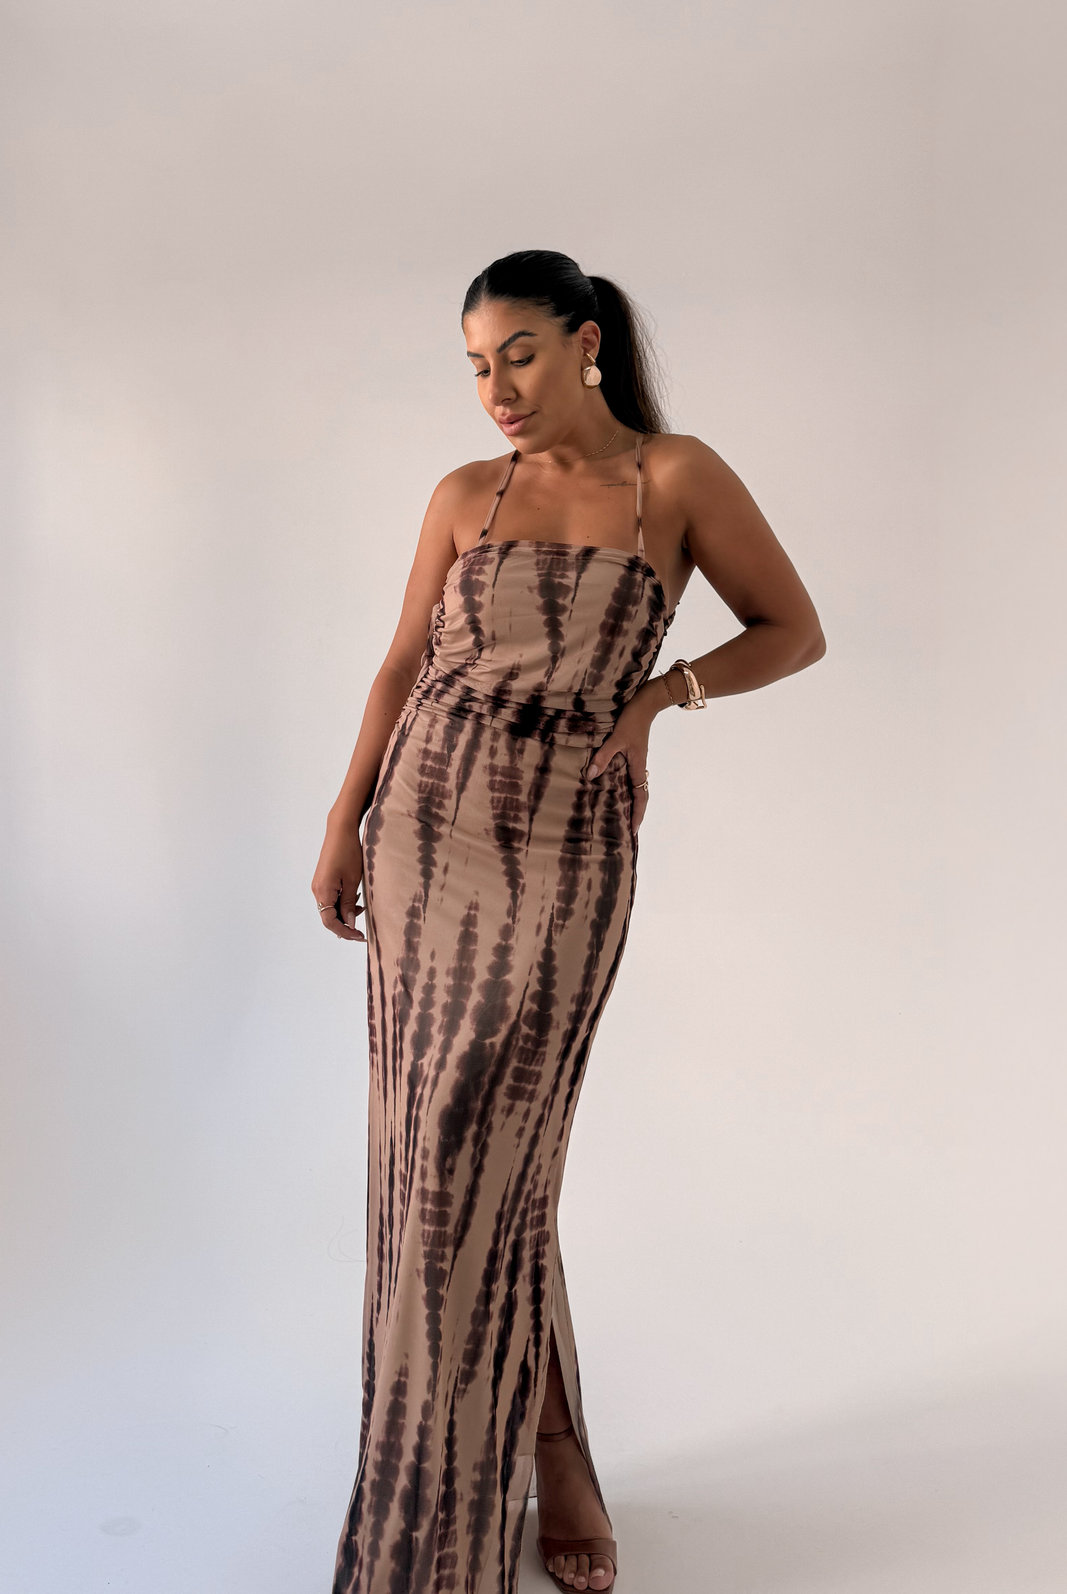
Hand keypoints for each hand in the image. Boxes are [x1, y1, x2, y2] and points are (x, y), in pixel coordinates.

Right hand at [312, 823, 366, 941]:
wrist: (340, 831)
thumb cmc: (349, 852)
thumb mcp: (353, 880)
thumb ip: (349, 904)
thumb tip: (349, 923)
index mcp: (323, 891)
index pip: (330, 922)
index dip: (344, 932)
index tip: (359, 936)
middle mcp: (317, 890)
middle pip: (328, 917)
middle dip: (345, 925)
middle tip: (361, 930)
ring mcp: (319, 885)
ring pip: (330, 908)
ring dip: (344, 913)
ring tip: (361, 908)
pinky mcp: (323, 880)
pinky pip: (330, 898)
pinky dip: (342, 903)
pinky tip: (354, 898)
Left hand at [583, 699, 653, 836]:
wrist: (645, 703)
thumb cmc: (632, 720)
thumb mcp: (616, 738)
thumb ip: (603, 756)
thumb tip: (590, 776)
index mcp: (638, 766)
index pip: (640, 796)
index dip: (637, 814)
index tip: (634, 830)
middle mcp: (639, 767)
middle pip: (639, 795)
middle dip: (635, 812)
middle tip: (627, 829)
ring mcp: (636, 760)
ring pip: (635, 786)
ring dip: (630, 800)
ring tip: (620, 813)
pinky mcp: (632, 753)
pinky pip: (629, 775)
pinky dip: (624, 786)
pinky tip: (613, 786)